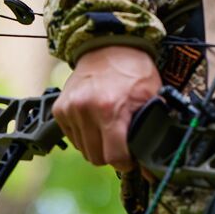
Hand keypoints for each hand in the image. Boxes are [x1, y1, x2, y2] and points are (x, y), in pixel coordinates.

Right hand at [54, 44, 161, 170]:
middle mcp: (86, 110)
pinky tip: (95, 120)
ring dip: (97, 145)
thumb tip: (154, 168)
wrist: (109, 45)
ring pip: (83, 150)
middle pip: (97, 158)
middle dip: (111, 155)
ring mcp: (70, 109)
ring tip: (108, 127)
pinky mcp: (60, 109)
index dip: (126, 163)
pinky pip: (72, 138)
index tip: (131, 158)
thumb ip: (153, 129)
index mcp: (111, 109)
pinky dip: (84, 135)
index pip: (114, 158)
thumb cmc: (133, 71)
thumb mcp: (152, 96)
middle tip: (121, 141)